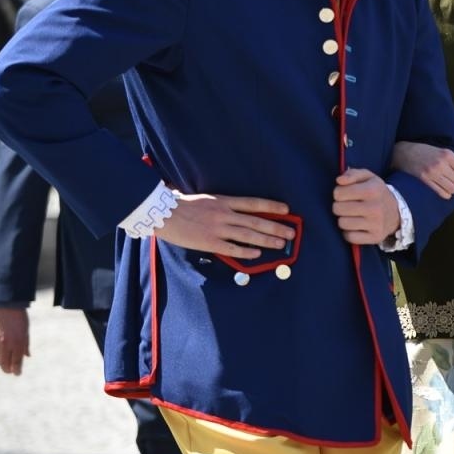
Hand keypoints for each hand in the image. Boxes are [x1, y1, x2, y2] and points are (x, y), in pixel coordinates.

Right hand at [0, 306, 28, 374]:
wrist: (5, 304)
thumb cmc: (19, 317)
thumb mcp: (26, 331)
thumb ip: (25, 345)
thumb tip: (26, 356)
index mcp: (17, 343)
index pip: (16, 362)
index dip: (16, 370)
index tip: (17, 374)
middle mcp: (5, 344)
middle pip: (4, 363)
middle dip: (7, 369)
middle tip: (9, 371)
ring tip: (2, 363)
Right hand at [155, 192, 293, 257]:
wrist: (162, 213)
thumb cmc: (182, 205)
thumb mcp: (206, 199)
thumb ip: (223, 205)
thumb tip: (239, 211)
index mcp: (223, 201)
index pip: (253, 203)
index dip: (271, 206)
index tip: (287, 210)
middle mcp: (224, 214)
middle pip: (256, 220)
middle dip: (276, 227)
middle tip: (291, 233)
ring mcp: (217, 229)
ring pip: (248, 235)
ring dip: (267, 240)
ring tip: (281, 244)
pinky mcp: (209, 242)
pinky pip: (232, 248)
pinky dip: (247, 251)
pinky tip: (258, 254)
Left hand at [333, 168, 399, 244]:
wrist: (396, 212)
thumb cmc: (376, 192)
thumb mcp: (368, 177)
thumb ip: (352, 174)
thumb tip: (339, 181)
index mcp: (373, 190)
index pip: (339, 193)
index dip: (338, 193)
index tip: (346, 194)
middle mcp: (375, 208)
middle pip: (338, 209)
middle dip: (339, 206)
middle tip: (348, 205)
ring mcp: (376, 224)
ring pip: (342, 223)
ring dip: (344, 219)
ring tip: (352, 216)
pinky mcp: (375, 237)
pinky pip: (350, 237)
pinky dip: (349, 232)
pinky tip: (356, 227)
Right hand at [391, 141, 453, 198]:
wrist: (405, 153)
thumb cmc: (428, 152)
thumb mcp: (446, 153)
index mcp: (448, 155)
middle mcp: (441, 164)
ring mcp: (432, 172)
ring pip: (453, 190)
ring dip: (453, 189)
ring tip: (448, 184)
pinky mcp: (424, 180)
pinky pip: (443, 193)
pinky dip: (446, 194)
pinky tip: (443, 189)